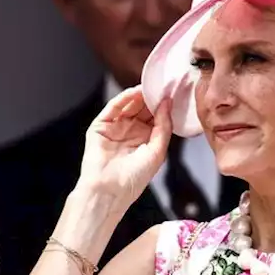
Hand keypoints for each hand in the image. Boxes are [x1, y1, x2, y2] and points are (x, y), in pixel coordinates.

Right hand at [77, 87, 172, 208]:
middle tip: (163, 84)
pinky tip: (134, 92)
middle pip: (143, 109)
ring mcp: (115, 128)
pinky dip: (123, 98)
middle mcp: (131, 132)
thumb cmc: (133, 179)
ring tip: (151, 85)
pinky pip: (113, 108)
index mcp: (146, 140)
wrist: (109, 190)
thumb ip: (164, 126)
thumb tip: (167, 104)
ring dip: (139, 95)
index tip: (174, 93)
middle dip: (152, 97)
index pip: (156, 117)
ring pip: (129, 106)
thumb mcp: (157, 151)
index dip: (164, 106)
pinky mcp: (100, 126)